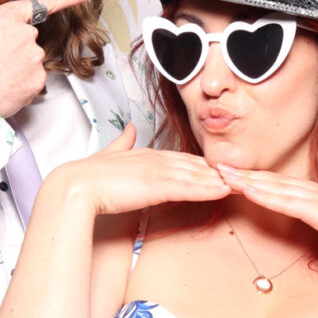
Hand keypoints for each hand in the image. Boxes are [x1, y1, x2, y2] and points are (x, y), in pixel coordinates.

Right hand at [0, 0, 90, 117]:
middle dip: (11, 45)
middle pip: (26, 36)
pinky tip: (2, 85)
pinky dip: (20, 83)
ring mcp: (34, 59)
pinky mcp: (38, 82)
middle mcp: (26, 35)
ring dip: (16, 64)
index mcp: (8, 16)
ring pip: (30, 59)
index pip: (44, 2)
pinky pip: (33, 79)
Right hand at [53, 124, 230, 216]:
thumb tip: (130, 127)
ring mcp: (157, 171)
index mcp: (145, 154)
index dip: (200, 165)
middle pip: (194, 165)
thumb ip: (122, 142)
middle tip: (240, 176)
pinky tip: (225, 191)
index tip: (217, 170)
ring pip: (197, 175)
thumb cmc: (88, 177)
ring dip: (220, 180)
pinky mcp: (157, 186)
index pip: (179, 159)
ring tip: (241, 184)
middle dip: (217, 171)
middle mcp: (155, 159)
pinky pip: (190, 187)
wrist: (76, 186)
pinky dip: (209, 189)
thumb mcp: (110, 154)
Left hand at [217, 166, 317, 259]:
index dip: (258, 179)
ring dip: (247, 180)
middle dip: (245, 173)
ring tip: (221, 173)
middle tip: (215, 165)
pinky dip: (265, 194)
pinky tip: (246, 189)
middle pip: (275, 181)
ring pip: (276, 187)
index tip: (234, 175)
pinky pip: (287, 201)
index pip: (285, 187)